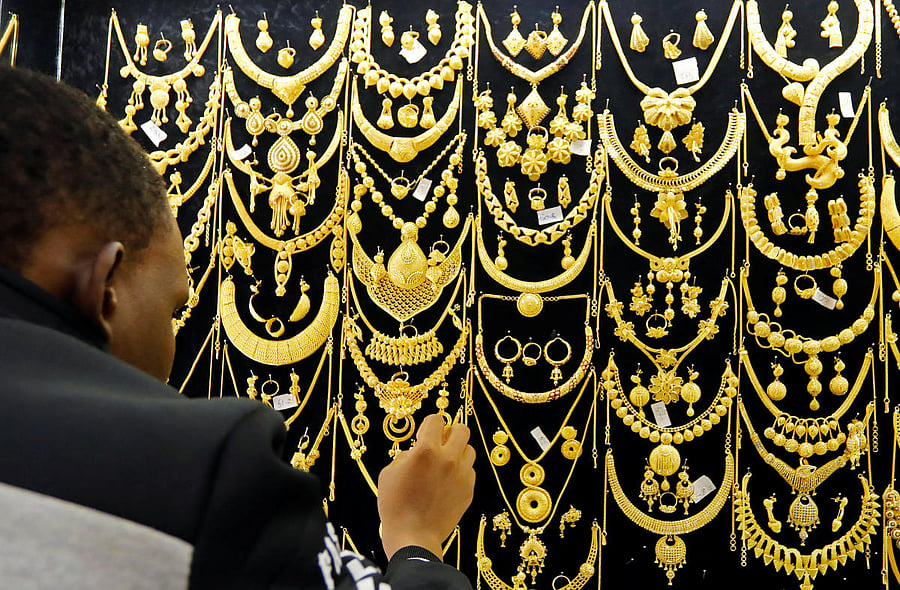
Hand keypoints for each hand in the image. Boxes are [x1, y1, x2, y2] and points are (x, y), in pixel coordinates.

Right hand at [377, 413, 475, 559]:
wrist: (413, 536)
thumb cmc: (395, 505)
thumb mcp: (389, 473)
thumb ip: (405, 455)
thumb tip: (415, 451)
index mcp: (426, 451)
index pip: (436, 419)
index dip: (429, 424)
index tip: (423, 435)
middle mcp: (448, 459)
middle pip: (462, 429)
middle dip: (450, 432)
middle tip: (439, 444)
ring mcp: (461, 475)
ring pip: (469, 450)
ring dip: (457, 452)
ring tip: (444, 463)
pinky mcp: (468, 490)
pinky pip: (469, 471)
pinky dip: (460, 472)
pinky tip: (447, 482)